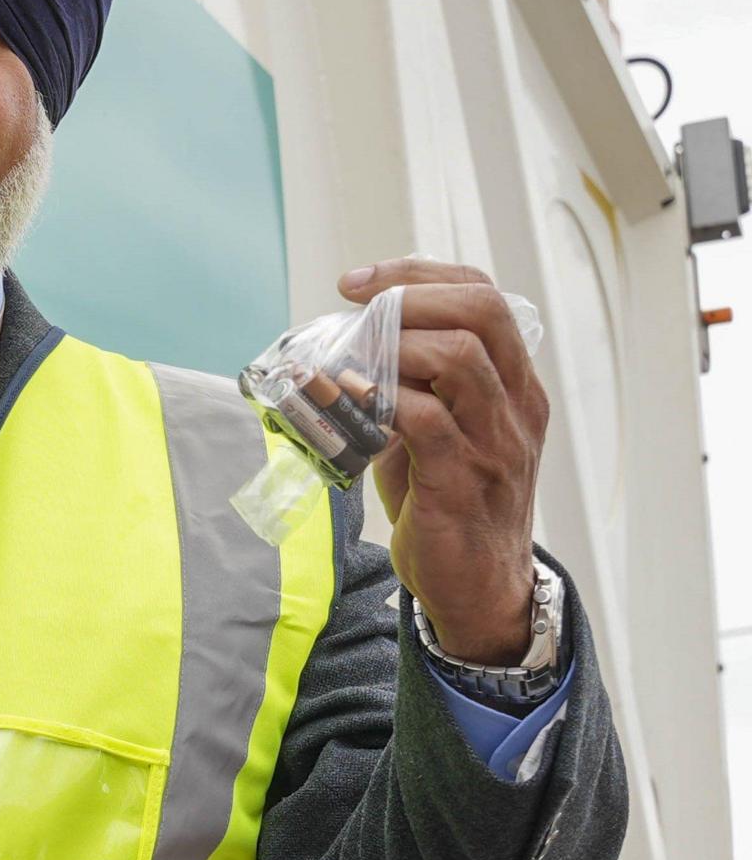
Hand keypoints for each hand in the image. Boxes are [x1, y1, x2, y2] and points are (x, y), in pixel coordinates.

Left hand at [352, 257, 547, 662]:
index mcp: (514, 383)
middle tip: (355, 310)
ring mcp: (495, 443)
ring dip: (393, 347)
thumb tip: (344, 345)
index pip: (486, 295)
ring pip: (460, 358)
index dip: (420, 275)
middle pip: (483, 311)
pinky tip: (348, 407)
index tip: (360, 280)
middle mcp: (516, 404)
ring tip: (347, 361)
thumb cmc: (448, 500)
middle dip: (410, 296)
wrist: (477, 585)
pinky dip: (381, 403)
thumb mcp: (437, 430)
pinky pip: (427, 422)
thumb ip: (409, 386)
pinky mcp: (463, 483)